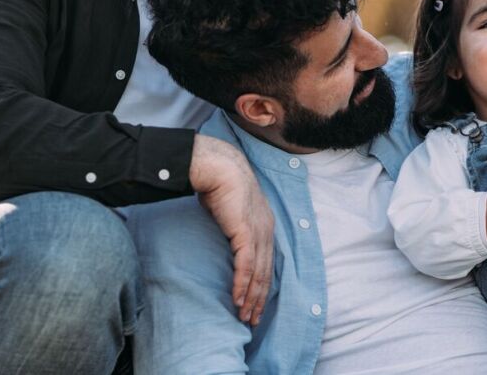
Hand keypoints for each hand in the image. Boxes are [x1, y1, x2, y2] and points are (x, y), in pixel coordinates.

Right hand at [189, 134, 274, 325]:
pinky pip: (246, 267)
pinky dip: (242, 286)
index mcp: (265, 224)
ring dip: (251, 298)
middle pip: (267, 273)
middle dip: (260, 299)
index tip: (256, 303)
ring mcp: (258, 233)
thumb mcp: (230, 209)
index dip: (263, 285)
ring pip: (258, 274)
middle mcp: (266, 230)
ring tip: (245, 317)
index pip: (267, 262)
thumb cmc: (220, 184)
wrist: (218, 166)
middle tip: (253, 320)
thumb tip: (225, 235)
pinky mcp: (246, 234)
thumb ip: (232, 226)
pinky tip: (237, 300)